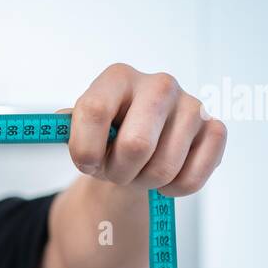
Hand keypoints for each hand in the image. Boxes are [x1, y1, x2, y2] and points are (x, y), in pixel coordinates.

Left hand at [63, 63, 225, 196]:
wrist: (139, 146)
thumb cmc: (107, 136)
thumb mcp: (79, 129)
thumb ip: (64, 127)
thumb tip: (54, 125)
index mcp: (118, 78)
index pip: (94, 111)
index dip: (85, 149)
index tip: (87, 163)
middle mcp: (159, 84)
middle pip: (135, 145)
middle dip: (119, 172)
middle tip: (116, 172)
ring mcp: (191, 105)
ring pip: (164, 168)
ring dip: (145, 182)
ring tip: (139, 171)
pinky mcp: (213, 129)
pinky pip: (192, 177)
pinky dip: (174, 189)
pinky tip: (166, 175)